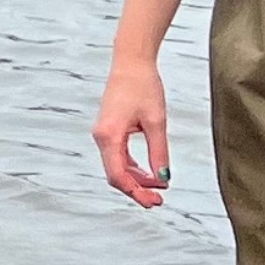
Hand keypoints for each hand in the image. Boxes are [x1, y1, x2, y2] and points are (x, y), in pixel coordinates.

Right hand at [92, 59, 171, 206]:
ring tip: (158, 188)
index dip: (135, 192)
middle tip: (158, 201)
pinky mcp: (109, 130)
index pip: (118, 175)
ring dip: (136, 180)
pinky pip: (118, 156)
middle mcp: (101, 137)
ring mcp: (103, 134)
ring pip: (117, 167)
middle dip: (136, 190)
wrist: (131, 63)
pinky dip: (133, 168)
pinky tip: (148, 173)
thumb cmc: (143, 86)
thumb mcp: (156, 122)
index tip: (154, 201)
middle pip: (115, 175)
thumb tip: (163, 178)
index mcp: (109, 136)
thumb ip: (159, 152)